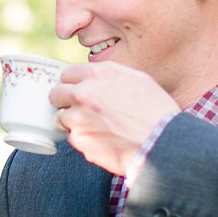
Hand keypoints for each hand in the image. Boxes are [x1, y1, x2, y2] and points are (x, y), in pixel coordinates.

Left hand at [48, 63, 178, 176]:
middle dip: (65, 101)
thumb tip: (98, 78)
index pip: (67, 74)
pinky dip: (84, 139)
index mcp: (98, 74)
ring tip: (97, 127)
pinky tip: (103, 140)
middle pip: (56, 94)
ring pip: (62, 118)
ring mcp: (78, 118)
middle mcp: (83, 93)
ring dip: (74, 122)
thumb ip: (111, 76)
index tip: (77, 90)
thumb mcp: (138, 79)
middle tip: (80, 109)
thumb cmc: (156, 111)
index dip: (73, 83)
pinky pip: (74, 138)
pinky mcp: (80, 141)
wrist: (161, 142)